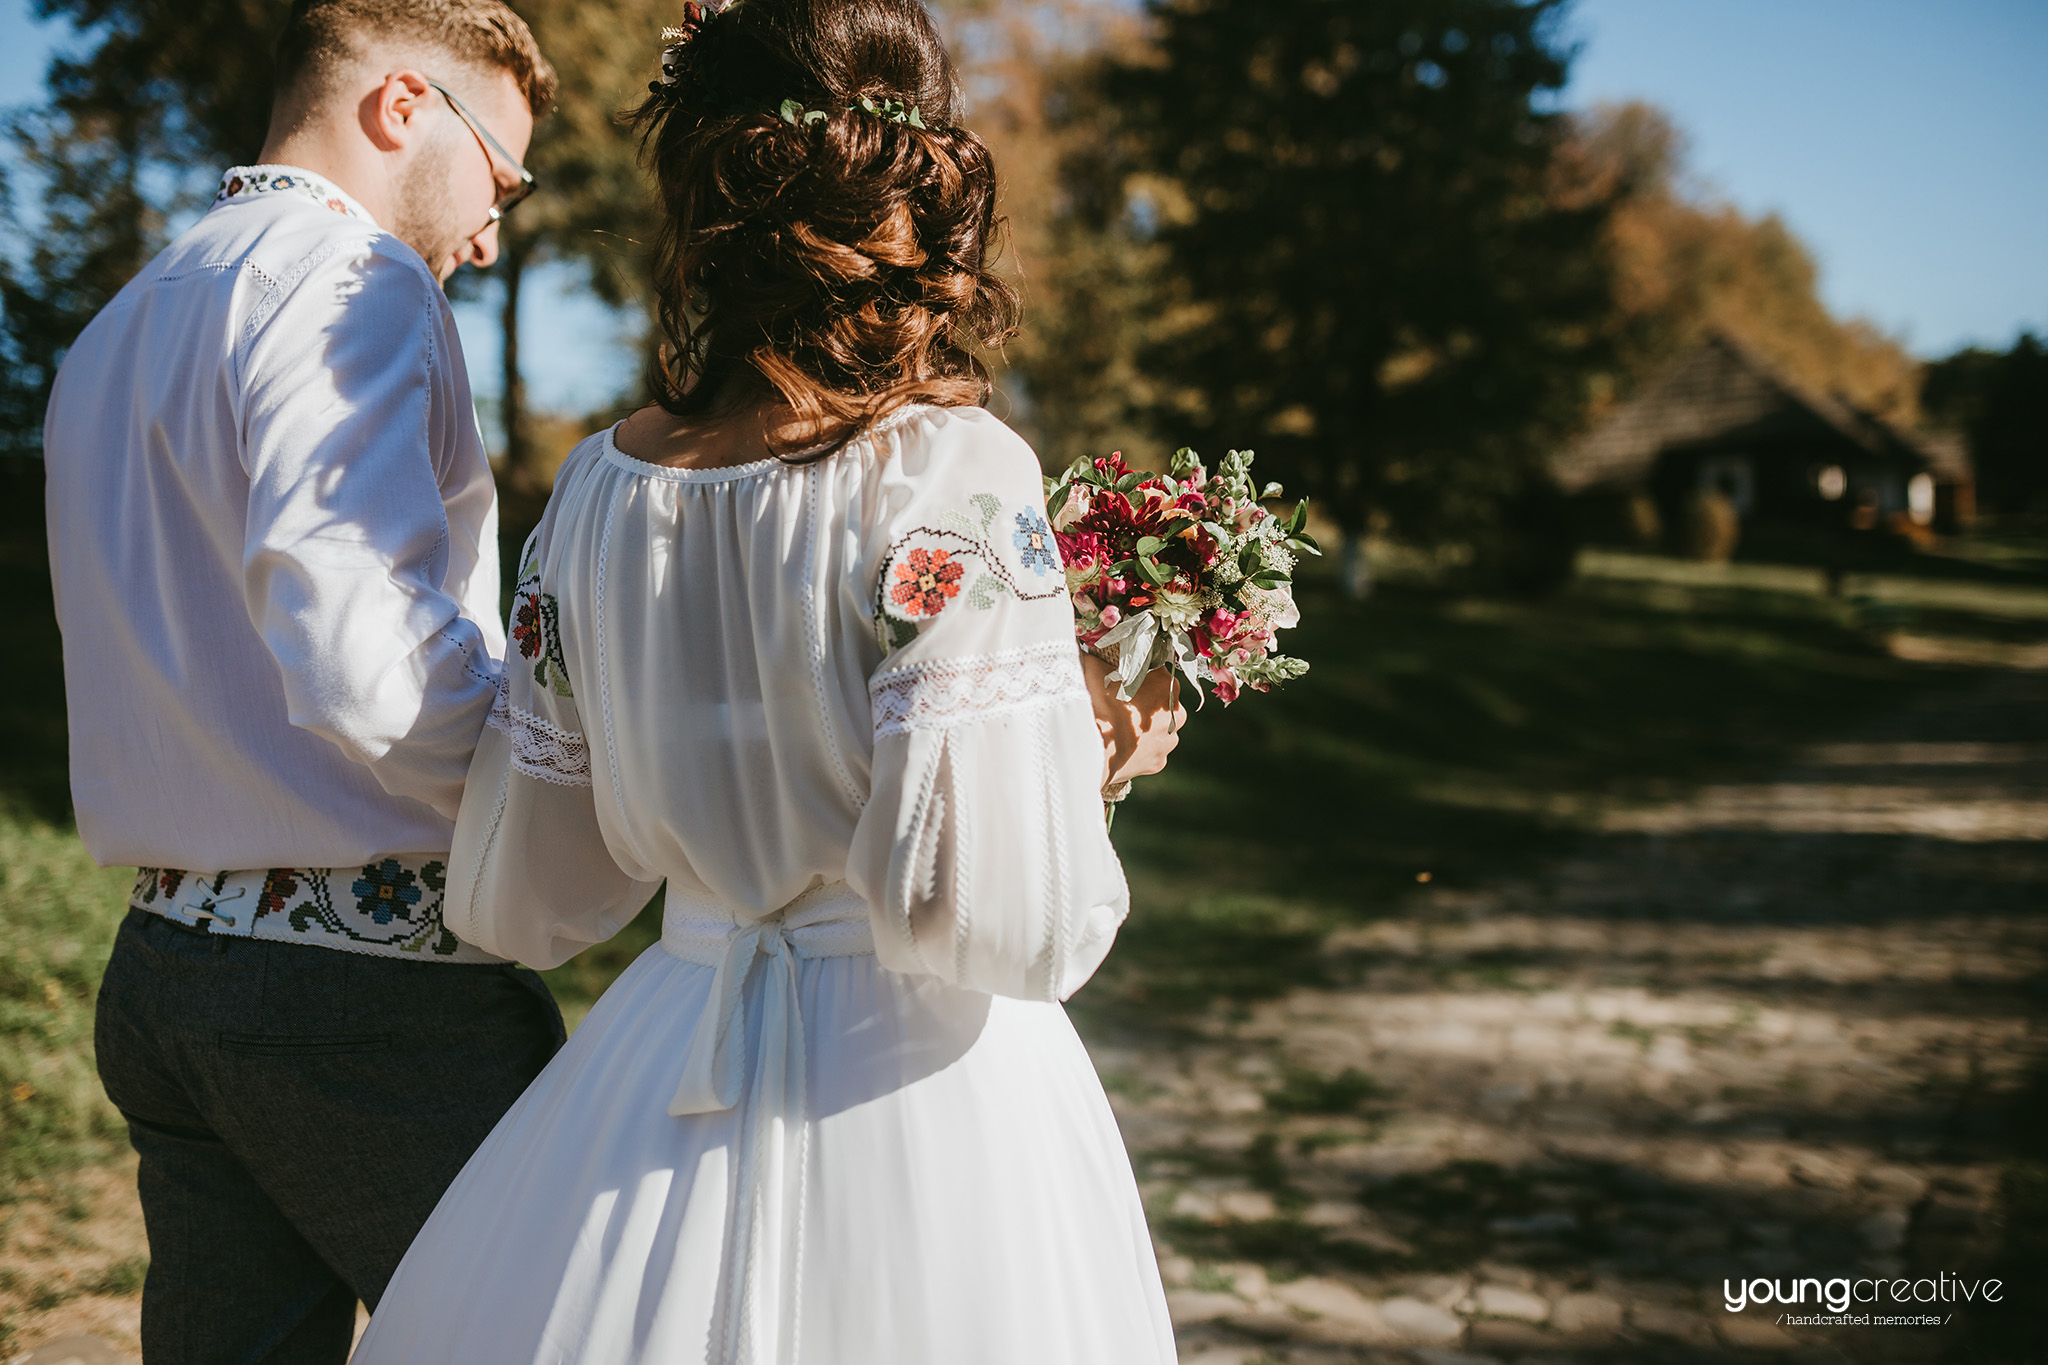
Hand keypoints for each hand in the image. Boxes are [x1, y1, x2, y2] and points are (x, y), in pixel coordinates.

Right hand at [1082, 653, 1186, 792]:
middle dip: (1144, 704)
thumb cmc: (1096, 702)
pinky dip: (1138, 750)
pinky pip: (1150, 752)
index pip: (1157, 674)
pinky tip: (1121, 747)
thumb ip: (1101, 657)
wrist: (1091, 747)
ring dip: (1144, 729)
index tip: (1123, 681)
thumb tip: (1092, 650)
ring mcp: (1169, 740)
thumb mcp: (1095, 668)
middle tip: (1120, 706)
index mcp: (1168, 684)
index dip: (1140, 676)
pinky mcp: (1159, 762)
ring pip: (1159, 730)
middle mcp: (1177, 713)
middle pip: (1161, 704)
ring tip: (1119, 729)